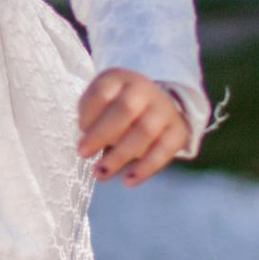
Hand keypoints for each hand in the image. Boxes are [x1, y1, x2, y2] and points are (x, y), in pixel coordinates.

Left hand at [77, 69, 190, 185]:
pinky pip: (164, 150)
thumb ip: (90, 119)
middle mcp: (145, 90)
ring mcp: (164, 109)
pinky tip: (128, 180)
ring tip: (101, 173)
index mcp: (120, 79)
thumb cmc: (115, 109)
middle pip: (126, 109)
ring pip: (145, 131)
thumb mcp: (99, 103)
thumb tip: (88, 145)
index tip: (80, 130)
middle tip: (83, 154)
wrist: (155, 105)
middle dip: (102, 134)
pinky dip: (146, 168)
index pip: (102, 92)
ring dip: (121, 155)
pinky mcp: (178, 131)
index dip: (89, 113)